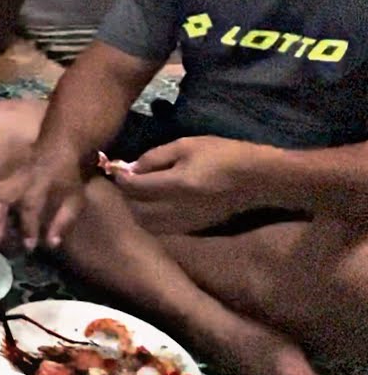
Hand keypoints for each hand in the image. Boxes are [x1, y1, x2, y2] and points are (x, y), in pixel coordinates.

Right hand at [0, 160, 86, 250]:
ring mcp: (7, 179)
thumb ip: (63, 221)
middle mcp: (19, 182)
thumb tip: (51, 244)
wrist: (56, 150)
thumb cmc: (67, 180)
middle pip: (1, 197)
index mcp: (40, 185)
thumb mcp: (74, 200)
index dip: (28, 227)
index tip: (28, 246)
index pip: (30, 206)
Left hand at [116, 136, 263, 233]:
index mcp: (177, 185)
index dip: (121, 178)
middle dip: (126, 195)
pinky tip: (154, 204)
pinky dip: (151, 218)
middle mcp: (178, 209)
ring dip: (137, 209)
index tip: (116, 168)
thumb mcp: (186, 145)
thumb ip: (154, 157)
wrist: (258, 179)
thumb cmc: (223, 155)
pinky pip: (162, 229)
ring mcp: (187, 223)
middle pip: (136, 209)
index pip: (135, 187)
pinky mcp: (194, 229)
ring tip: (139, 193)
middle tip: (128, 180)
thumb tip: (131, 168)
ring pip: (147, 223)